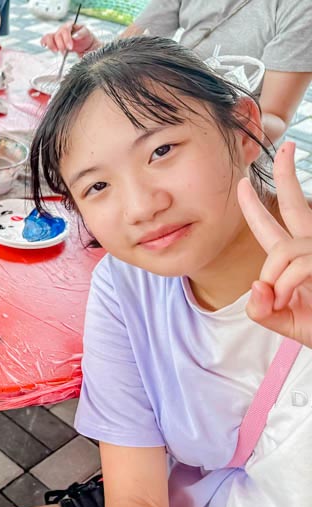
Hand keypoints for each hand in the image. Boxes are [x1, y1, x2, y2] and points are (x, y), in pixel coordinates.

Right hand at [41, 22, 97, 54]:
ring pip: (49, 37)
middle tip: (64, 52)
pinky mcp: (54, 41)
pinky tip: (44, 46)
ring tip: (56, 51)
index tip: (70, 47)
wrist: (84, 43)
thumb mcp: (87, 33)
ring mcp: (57, 35)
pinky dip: (44, 42)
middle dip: (60, 45)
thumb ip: (82, 33)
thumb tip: (74, 36)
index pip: (65, 30)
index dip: (66, 39)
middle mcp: (62, 29)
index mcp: (69, 25)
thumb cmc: (85, 37)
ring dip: (51, 45)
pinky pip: (45, 39)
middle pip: (57, 35)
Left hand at [239, 142, 311, 347]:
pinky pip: (300, 265)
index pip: (272, 229)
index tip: (243, 182)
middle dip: (285, 176)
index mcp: (298, 260)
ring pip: (285, 249)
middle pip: (295, 207)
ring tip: (282, 301)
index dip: (255, 207)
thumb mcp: (284, 323)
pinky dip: (288, 283)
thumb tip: (257, 286)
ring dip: (275, 278)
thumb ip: (262, 310)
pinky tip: (289, 298)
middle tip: (285, 147)